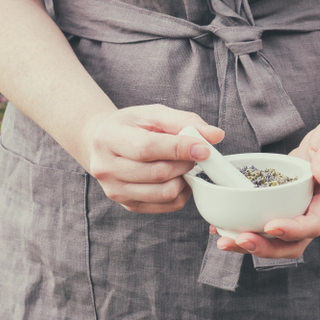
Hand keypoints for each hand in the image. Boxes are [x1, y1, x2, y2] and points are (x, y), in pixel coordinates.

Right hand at [84, 105, 223, 213]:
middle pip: (158, 173)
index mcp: (108, 138)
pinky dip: (180, 193)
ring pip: (164, 193)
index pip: (147, 148)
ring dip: (184, 179)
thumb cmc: (131, 126)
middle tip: (195, 153)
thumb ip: (185, 121)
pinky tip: (178, 178)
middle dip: (185, 163)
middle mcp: (106, 167)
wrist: (104, 144)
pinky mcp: (128, 205)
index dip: (179, 149)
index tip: (204, 148)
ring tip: (184, 165)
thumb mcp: (154, 114)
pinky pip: (165, 205)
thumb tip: (216, 135)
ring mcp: (115, 190)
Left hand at [214, 112, 319, 257]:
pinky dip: (242, 228)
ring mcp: (295, 209)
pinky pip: (262, 222)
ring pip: (274, 239)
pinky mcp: (280, 203)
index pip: (312, 225)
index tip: (270, 226)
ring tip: (224, 242)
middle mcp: (311, 210)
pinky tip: (221, 227)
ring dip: (250, 244)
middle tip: (239, 241)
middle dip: (265, 247)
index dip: (291, 230)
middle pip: (290, 243)